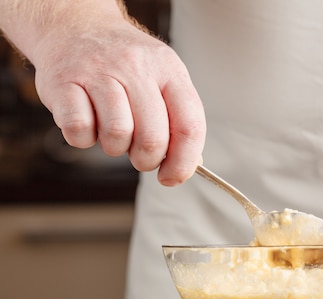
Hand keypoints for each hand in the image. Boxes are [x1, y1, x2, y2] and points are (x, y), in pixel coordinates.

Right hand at [31, 18, 204, 184]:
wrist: (75, 27)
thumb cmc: (124, 63)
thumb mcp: (162, 78)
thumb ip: (179, 119)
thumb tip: (188, 164)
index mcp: (168, 69)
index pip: (190, 125)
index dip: (184, 161)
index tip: (173, 177)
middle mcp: (135, 67)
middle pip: (153, 138)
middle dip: (147, 160)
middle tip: (139, 155)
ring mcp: (98, 72)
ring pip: (117, 135)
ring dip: (115, 147)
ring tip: (112, 130)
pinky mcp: (64, 82)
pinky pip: (79, 130)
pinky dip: (83, 139)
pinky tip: (88, 121)